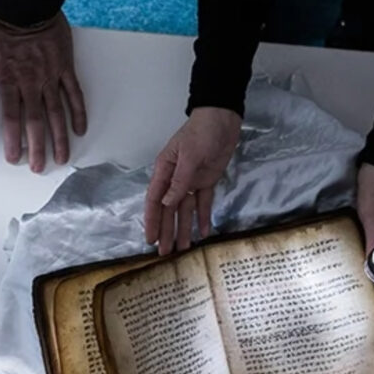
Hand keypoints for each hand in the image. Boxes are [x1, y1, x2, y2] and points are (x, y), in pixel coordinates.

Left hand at [0, 12, 86, 172]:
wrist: (27, 4)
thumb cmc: (1, 28)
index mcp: (9, 80)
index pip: (11, 118)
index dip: (12, 140)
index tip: (14, 158)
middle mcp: (32, 82)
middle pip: (36, 121)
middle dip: (38, 147)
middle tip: (39, 167)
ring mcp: (51, 76)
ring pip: (57, 112)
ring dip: (60, 137)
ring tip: (62, 157)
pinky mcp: (66, 68)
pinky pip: (74, 93)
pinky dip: (78, 112)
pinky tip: (79, 129)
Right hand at [144, 108, 240, 254]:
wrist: (222, 119)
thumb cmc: (201, 132)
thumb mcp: (189, 156)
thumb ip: (179, 181)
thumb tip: (166, 204)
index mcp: (164, 171)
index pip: (154, 200)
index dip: (151, 221)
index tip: (150, 239)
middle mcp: (175, 179)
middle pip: (168, 210)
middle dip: (166, 231)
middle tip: (165, 254)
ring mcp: (191, 182)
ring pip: (184, 210)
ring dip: (183, 229)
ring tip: (184, 249)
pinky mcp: (207, 182)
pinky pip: (203, 203)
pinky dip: (203, 217)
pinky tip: (203, 233)